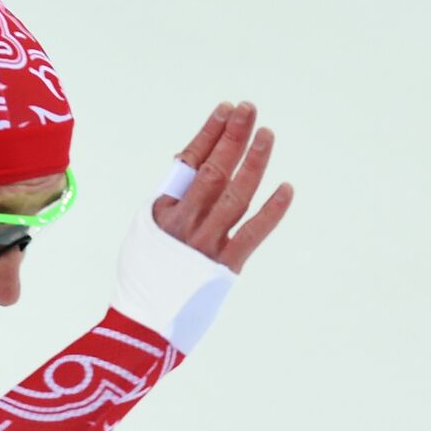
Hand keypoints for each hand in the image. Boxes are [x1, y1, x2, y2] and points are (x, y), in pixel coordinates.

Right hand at [152, 101, 292, 272]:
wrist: (144, 321)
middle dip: (232, 137)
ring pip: (234, 196)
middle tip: (249, 109)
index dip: (209, 134)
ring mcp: (205, 245)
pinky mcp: (224, 267)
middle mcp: (184, 224)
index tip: (226, 109)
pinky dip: (271, 212)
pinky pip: (252, 234)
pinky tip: (286, 188)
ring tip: (266, 134)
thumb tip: (190, 160)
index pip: (188, 162)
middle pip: (213, 172)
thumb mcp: (146, 228)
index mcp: (162, 211)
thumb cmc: (147, 271)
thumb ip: (170, 196)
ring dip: (253, 163)